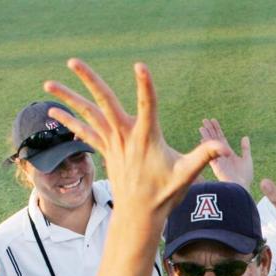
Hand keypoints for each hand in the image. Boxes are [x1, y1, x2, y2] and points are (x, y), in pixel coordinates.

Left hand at [44, 62, 226, 218]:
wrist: (139, 215)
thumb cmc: (164, 194)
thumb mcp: (187, 174)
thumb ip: (205, 156)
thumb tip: (226, 148)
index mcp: (146, 137)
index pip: (148, 105)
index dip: (145, 86)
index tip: (140, 66)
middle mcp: (125, 136)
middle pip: (104, 101)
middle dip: (89, 80)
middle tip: (73, 60)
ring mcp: (112, 142)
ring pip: (87, 114)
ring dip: (67, 97)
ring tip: (48, 82)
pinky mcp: (106, 150)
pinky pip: (84, 131)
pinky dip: (69, 120)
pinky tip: (52, 110)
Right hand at [200, 118, 253, 186]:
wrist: (242, 188)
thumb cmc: (245, 177)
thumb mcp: (247, 159)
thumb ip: (245, 148)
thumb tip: (245, 137)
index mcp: (228, 153)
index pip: (221, 138)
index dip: (217, 129)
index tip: (213, 120)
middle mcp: (221, 155)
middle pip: (214, 139)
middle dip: (209, 130)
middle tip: (205, 120)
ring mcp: (217, 160)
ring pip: (210, 145)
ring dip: (206, 135)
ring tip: (202, 126)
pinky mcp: (215, 166)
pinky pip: (209, 154)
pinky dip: (206, 146)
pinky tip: (202, 138)